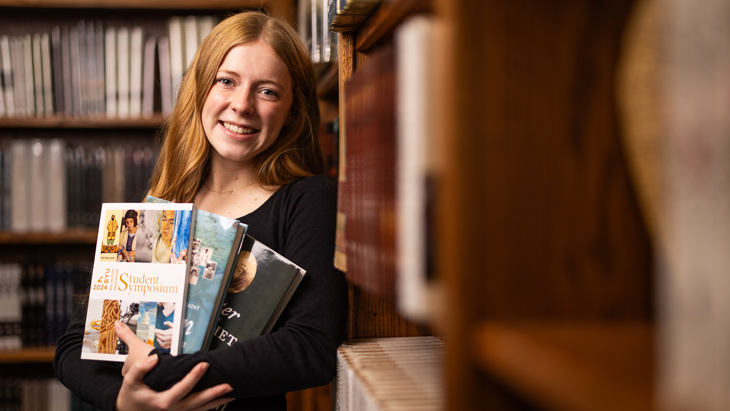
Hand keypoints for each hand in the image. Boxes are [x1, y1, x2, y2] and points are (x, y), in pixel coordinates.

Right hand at [115, 321, 233, 410]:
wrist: (128, 410)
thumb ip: (141, 368)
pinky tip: (221, 399)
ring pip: (200, 408)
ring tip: (232, 393)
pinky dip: (210, 406)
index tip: (204, 364)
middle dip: (214, 393)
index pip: (182, 388)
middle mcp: (173, 409)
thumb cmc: (131, 394)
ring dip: (216, 401)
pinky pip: (198, 410)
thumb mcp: (130, 380)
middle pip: (197, 402)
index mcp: (162, 401)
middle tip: (228, 384)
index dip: (194, 376)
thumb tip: (153, 358)